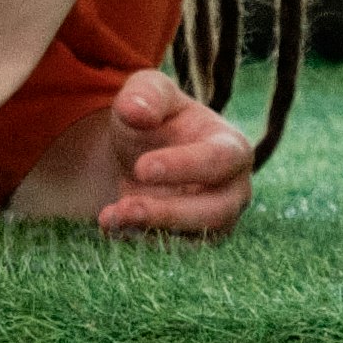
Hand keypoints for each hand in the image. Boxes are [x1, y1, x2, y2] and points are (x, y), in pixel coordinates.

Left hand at [3, 66, 256, 239]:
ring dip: (151, 232)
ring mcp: (216, 220)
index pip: (218, 160)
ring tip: (109, 218)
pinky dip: (139, 240)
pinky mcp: (192, 240)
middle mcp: (233, 189)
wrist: (143, 150)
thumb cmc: (155, 117)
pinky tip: (109, 225)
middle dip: (169, 214)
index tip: (141, 168)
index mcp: (232, 146)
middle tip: (125, 208)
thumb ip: (145, 94)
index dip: (183, 166)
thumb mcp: (147, 92)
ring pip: (195, 239)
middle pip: (216, 212)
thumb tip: (135, 111)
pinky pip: (173, 250)